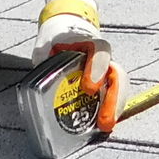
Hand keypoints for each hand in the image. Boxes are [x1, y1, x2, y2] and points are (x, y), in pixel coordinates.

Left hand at [32, 0, 125, 130]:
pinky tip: (102, 124)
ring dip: (114, 109)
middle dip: (113, 100)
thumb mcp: (46, 42)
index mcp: (90, 43)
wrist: (65, 32)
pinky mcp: (103, 85)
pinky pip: (112, 97)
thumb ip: (43, 55)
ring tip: (106, 125)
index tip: (89, 88)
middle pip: (116, 76)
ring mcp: (106, 72)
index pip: (100, 53)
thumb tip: (39, 67)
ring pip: (119, 89)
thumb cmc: (56, 38)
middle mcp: (103, 58)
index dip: (97, 70)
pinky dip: (110, 110)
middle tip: (104, 120)